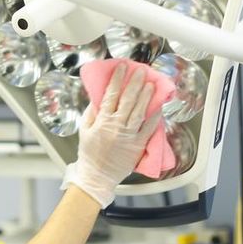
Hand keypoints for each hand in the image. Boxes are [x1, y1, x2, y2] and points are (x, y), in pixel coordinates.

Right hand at [61, 64, 160, 208]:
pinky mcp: (138, 146)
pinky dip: (154, 117)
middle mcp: (116, 127)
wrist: (97, 176)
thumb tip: (98, 97)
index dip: (117, 79)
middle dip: (134, 83)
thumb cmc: (89, 153)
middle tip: (140, 71)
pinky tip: (158, 107)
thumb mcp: (84, 130)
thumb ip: (91, 113)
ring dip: (146, 97)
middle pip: (128, 100)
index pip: (111, 95)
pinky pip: (148, 129)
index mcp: (102, 121)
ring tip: (151, 84)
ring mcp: (129, 136)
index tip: (122, 68)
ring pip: (139, 112)